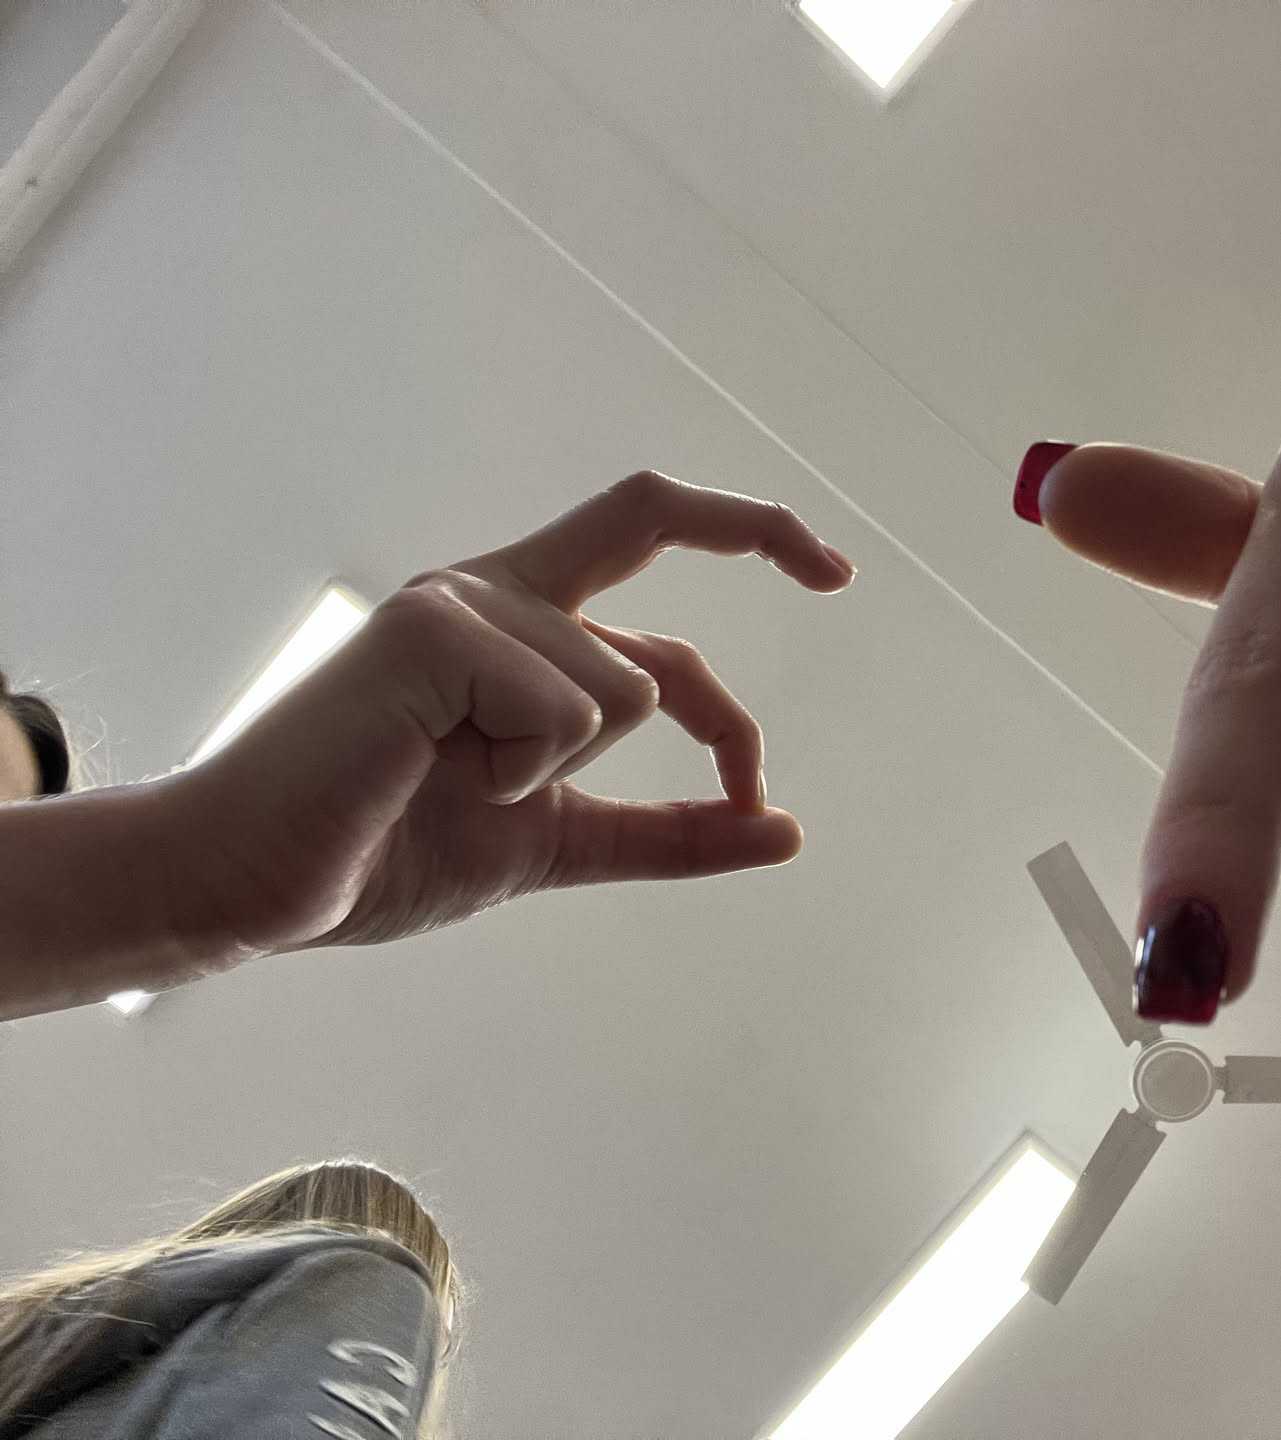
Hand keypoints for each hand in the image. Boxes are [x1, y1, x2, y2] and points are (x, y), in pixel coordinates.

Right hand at [169, 471, 854, 956]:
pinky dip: (526, 775)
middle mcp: (492, 589)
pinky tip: (436, 777)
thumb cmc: (385, 855)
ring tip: (459, 787)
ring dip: (562, 774)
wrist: (254, 891)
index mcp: (516, 622)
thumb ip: (667, 834)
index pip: (647, 530)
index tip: (836, 569)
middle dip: (745, 600)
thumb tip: (783, 828)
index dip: (750, 529)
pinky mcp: (432, 629)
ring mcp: (460, 601)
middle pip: (657, 563)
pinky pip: (570, 708)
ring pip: (625, 687)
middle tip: (817, 620)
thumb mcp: (558, 842)